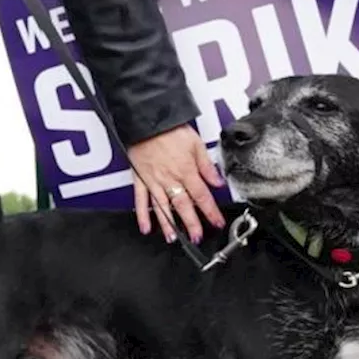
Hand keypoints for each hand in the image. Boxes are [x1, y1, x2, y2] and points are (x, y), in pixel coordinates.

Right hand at [128, 125, 225, 243]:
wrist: (147, 120)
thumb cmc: (170, 129)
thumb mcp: (196, 143)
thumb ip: (207, 166)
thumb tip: (218, 181)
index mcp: (186, 170)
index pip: (202, 196)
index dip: (211, 212)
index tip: (217, 222)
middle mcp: (170, 178)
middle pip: (183, 206)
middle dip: (191, 224)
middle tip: (196, 237)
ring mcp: (153, 180)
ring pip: (162, 207)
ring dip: (168, 224)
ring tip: (174, 238)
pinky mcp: (140, 178)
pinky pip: (141, 200)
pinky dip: (142, 215)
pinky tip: (145, 227)